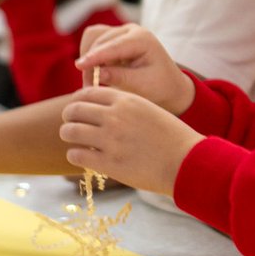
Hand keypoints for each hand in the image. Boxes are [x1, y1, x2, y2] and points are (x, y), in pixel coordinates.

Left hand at [60, 87, 202, 194]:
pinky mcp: (108, 163)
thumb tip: (101, 109)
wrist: (186, 161)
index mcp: (126, 100)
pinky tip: (81, 156)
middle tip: (70, 124)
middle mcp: (115, 117)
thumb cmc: (171, 137)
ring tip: (73, 140)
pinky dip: (75, 154)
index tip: (78, 108)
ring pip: (70, 131)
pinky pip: (77, 155)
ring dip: (68, 134)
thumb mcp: (149, 109)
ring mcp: (110, 140)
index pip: (88, 92)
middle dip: (69, 116)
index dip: (78, 100)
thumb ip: (125, 106)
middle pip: (75, 110)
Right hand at [76, 24, 194, 114]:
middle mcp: (132, 31)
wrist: (169, 87)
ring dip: (88, 57)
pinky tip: (96, 73)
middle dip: (90, 62)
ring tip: (92, 81)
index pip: (113, 46)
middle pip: (99, 40)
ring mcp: (122, 32)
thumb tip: (97, 73)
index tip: (79, 67)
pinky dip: (91, 56)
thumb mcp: (142, 86)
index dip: (95, 56)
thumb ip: (120, 78)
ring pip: (93, 37)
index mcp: (143, 39)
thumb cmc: (160, 87)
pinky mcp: (114, 39)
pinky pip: (93, 41)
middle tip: (88, 87)